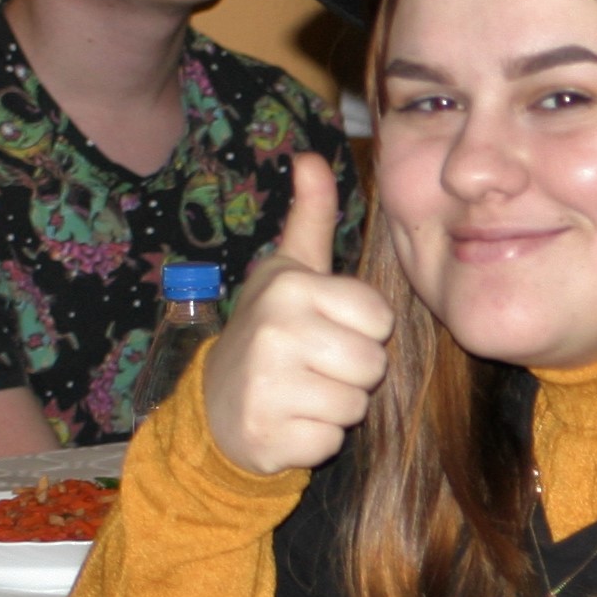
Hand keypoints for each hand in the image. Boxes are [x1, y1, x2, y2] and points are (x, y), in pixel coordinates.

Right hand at [197, 151, 393, 475]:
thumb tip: (309, 155)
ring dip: (337, 406)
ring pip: (356, 406)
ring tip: (302, 391)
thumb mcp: (288, 270)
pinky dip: (316, 438)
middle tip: (314, 365)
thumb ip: (310, 217)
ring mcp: (268, 388)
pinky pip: (331, 441)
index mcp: (291, 289)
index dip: (363, 329)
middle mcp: (276, 333)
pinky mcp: (268, 438)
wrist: (215, 405)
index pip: (380, 319)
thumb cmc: (270, 331)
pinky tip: (289, 421)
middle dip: (353, 371)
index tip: (328, 328)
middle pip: (373, 365)